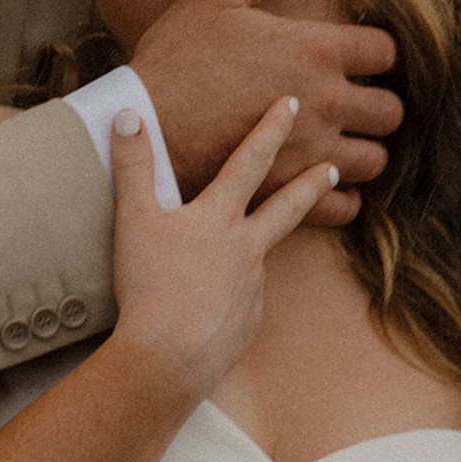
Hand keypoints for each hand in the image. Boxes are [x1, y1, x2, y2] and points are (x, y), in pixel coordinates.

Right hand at [109, 98, 333, 400]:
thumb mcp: (133, 219)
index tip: (291, 104)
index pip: (250, 161)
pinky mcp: (247, 322)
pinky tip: (212, 306)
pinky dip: (233, 296)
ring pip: (261, 257)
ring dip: (259, 247)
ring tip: (245, 249)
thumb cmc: (149, 286)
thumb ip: (133, 167)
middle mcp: (246, 248)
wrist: (170, 357)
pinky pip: (242, 301)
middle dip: (310, 185)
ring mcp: (252, 287)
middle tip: (333, 169)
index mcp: (220, 218)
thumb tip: (127, 115)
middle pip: (287, 208)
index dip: (270, 129)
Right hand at [129, 0, 401, 218]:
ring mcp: (310, 153)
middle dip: (378, 106)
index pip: (386, 52)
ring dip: (364, 151)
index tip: (357, 58)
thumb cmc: (175, 58)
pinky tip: (324, 183)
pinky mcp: (288, 191)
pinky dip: (342, 197)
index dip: (376, 53)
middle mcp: (325, 103)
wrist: (144, 128)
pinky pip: (344, 204)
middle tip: (356, 104)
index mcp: (316, 51)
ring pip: (375, 160)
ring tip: (343, 144)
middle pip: (391, 111)